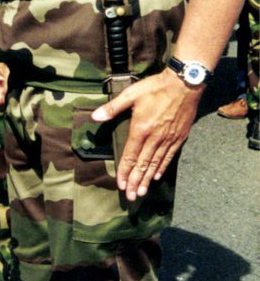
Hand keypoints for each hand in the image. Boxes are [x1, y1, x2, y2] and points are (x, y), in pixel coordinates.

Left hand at [92, 69, 200, 200]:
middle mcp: (154, 137)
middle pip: (143, 164)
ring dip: (147, 179)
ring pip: (155, 163)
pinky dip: (162, 167)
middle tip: (131, 196)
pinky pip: (169, 156)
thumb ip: (113, 108)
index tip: (120, 185)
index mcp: (141, 129)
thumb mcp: (131, 94)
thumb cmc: (156, 87)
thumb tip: (95, 117)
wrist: (185, 84)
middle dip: (135, 181)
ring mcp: (168, 139)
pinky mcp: (179, 137)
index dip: (124, 171)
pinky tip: (157, 176)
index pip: (130, 155)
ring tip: (142, 191)